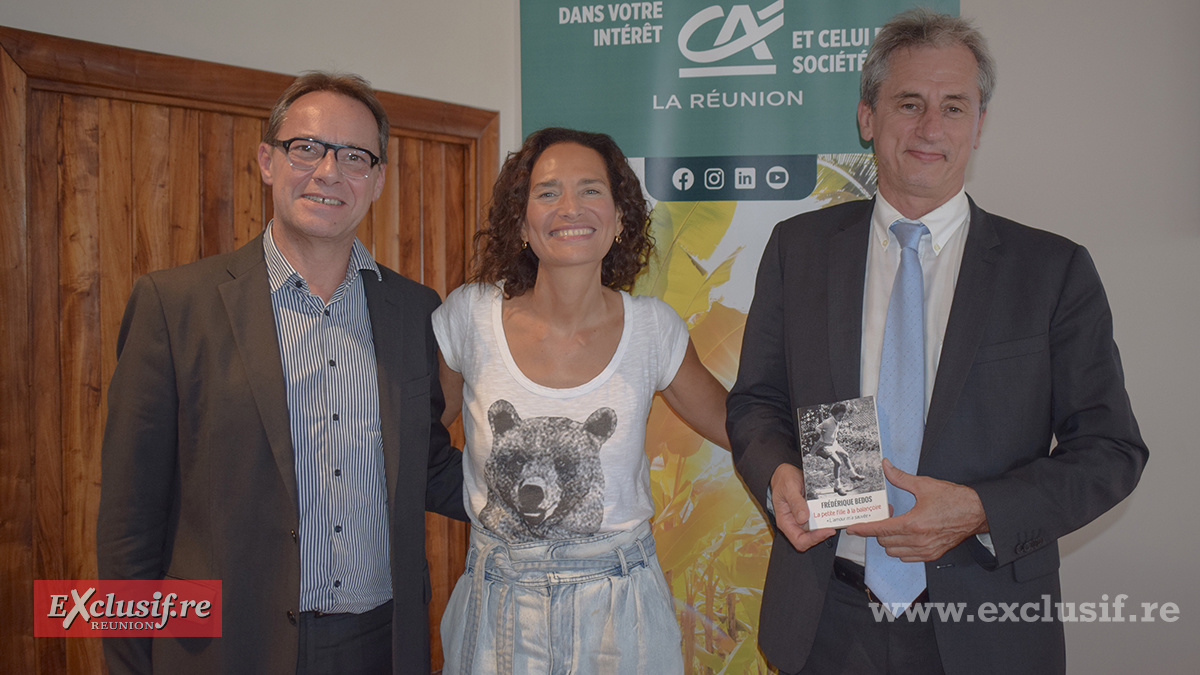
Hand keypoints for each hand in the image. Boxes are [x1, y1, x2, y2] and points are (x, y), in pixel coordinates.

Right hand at [770, 464, 835, 551]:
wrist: (785, 473)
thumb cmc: (783, 480)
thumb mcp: (789, 488)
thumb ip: (795, 502)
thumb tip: (803, 518)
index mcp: (785, 522)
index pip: (799, 540)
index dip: (813, 539)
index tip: (825, 531)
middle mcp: (793, 523)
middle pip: (808, 540)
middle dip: (821, 536)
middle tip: (832, 527)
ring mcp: (801, 520)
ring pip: (814, 533)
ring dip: (824, 529)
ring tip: (833, 521)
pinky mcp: (808, 514)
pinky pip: (817, 522)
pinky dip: (824, 521)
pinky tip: (830, 515)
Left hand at [847, 459, 988, 561]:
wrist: (977, 512)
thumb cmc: (954, 499)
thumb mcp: (924, 485)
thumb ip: (900, 478)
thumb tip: (886, 467)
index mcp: (913, 524)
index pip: (880, 530)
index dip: (864, 529)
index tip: (853, 529)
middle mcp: (918, 541)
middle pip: (885, 542)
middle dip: (879, 530)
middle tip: (886, 515)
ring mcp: (926, 550)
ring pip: (894, 552)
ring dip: (889, 541)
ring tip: (896, 525)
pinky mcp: (933, 555)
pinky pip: (908, 558)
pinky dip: (902, 549)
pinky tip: (906, 536)